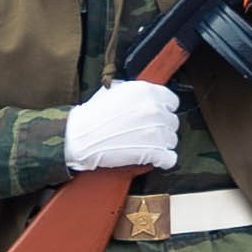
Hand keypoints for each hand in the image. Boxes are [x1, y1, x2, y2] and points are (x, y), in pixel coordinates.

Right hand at [64, 80, 178, 172]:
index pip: (172, 101)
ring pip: (172, 140)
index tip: (157, 116)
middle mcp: (155, 109)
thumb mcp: (114, 91)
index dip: (164, 109)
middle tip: (145, 132)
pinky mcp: (155, 152)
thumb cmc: (93, 115)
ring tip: (145, 145)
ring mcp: (157, 131)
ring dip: (161, 143)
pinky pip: (170, 158)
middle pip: (172, 122)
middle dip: (161, 127)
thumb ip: (136, 93)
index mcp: (147, 91)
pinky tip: (155, 159)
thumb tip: (148, 97)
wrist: (79, 136)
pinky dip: (164, 160)